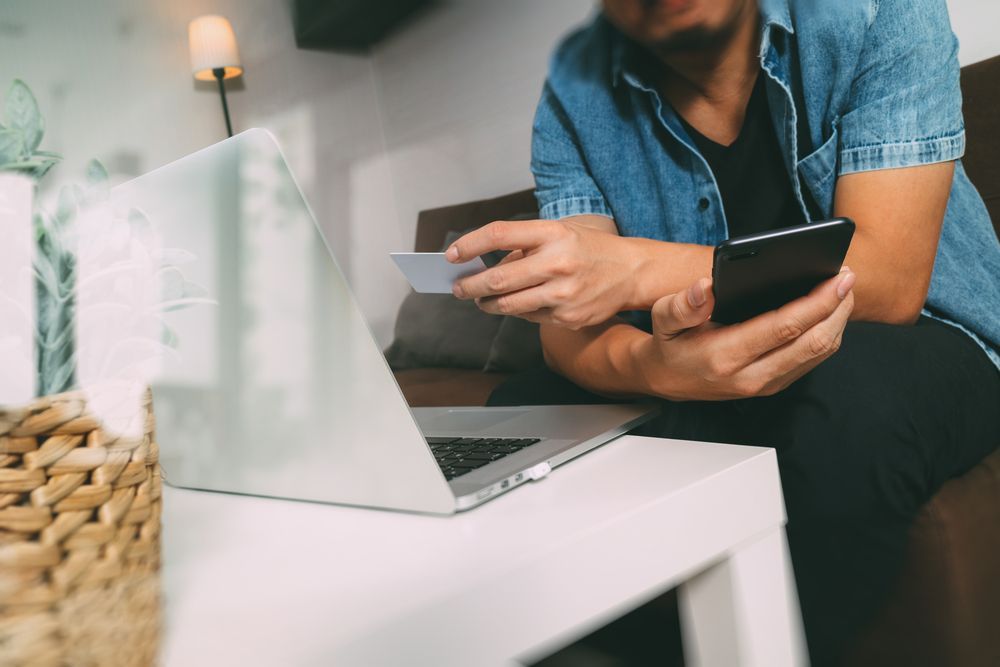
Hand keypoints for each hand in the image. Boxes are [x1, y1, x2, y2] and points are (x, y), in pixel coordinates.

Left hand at [447, 217, 636, 328]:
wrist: (633, 272)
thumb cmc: (590, 250)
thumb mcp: (560, 233)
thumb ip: (524, 246)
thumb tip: (485, 264)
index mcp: (553, 234)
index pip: (499, 235)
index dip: (470, 245)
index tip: (452, 255)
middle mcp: (557, 264)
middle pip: (498, 279)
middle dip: (470, 286)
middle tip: (458, 288)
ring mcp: (563, 294)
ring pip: (509, 305)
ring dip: (487, 304)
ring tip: (479, 300)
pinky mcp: (568, 318)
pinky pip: (531, 317)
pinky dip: (518, 311)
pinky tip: (519, 304)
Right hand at [636, 270, 855, 400]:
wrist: (666, 380)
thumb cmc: (670, 344)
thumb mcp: (663, 319)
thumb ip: (683, 305)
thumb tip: (705, 287)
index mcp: (725, 356)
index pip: (784, 327)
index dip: (817, 302)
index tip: (838, 278)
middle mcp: (750, 376)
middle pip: (813, 343)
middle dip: (837, 308)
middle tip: (848, 278)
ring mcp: (765, 384)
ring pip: (819, 353)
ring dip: (837, 321)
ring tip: (843, 291)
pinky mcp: (774, 384)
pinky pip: (812, 360)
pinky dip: (827, 333)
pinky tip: (829, 311)